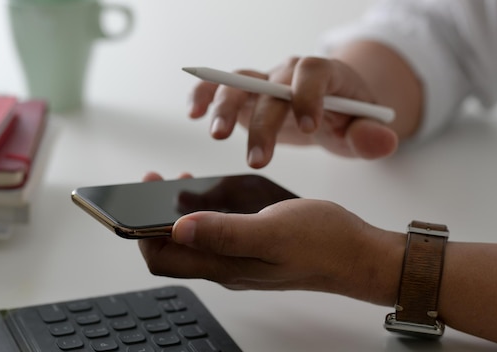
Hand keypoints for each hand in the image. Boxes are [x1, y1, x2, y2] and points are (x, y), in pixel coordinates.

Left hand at [139, 173, 403, 304]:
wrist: (357, 254)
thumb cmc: (322, 242)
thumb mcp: (271, 231)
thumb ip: (224, 232)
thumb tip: (178, 228)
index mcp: (225, 266)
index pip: (163, 259)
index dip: (142, 233)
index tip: (139, 197)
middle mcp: (226, 266)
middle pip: (171, 251)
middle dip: (153, 219)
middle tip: (157, 182)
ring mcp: (239, 259)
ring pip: (191, 242)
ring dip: (177, 214)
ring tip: (180, 181)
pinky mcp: (252, 248)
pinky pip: (213, 234)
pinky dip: (201, 213)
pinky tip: (211, 193)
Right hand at [189, 39, 425, 167]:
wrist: (329, 110)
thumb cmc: (347, 121)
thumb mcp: (364, 131)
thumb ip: (372, 137)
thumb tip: (381, 140)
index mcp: (324, 75)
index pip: (313, 73)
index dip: (308, 95)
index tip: (308, 126)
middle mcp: (289, 73)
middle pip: (272, 87)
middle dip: (264, 123)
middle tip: (258, 161)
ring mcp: (264, 81)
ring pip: (240, 83)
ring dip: (225, 107)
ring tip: (218, 136)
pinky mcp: (245, 95)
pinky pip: (219, 87)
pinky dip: (204, 95)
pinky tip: (192, 112)